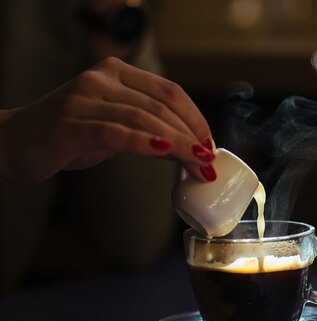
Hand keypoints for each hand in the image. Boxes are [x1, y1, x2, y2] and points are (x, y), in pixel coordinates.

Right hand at [0, 57, 215, 183]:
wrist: (13, 143)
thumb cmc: (69, 135)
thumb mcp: (114, 124)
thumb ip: (147, 127)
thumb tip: (190, 147)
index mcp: (115, 72)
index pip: (169, 91)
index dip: (195, 118)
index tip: (210, 143)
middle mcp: (100, 79)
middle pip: (161, 107)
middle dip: (191, 137)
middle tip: (208, 162)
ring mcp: (83, 99)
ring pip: (144, 119)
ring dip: (177, 145)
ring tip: (197, 164)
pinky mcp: (69, 125)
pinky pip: (115, 133)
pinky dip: (144, 143)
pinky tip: (165, 152)